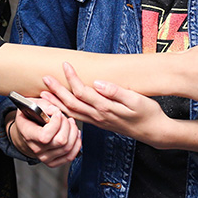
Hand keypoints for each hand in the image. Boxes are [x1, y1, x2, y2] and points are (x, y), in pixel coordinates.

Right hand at [8, 102, 80, 166]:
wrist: (29, 128)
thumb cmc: (32, 115)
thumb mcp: (33, 104)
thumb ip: (45, 105)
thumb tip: (55, 111)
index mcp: (27, 134)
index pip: (44, 136)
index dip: (56, 123)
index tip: (57, 113)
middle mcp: (35, 148)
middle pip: (61, 141)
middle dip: (67, 125)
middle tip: (65, 117)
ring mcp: (44, 157)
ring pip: (68, 147)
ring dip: (73, 132)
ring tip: (70, 123)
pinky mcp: (53, 162)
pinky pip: (70, 156)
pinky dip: (76, 144)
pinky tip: (74, 134)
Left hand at [41, 62, 175, 146]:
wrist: (154, 132)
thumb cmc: (148, 114)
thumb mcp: (137, 100)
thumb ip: (117, 92)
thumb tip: (98, 83)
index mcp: (106, 108)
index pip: (82, 92)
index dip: (72, 78)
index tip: (65, 64)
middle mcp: (99, 117)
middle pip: (71, 103)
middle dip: (57, 90)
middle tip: (45, 77)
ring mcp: (98, 122)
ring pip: (72, 113)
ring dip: (57, 103)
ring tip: (44, 94)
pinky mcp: (99, 124)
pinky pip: (77, 118)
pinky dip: (65, 111)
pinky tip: (59, 107)